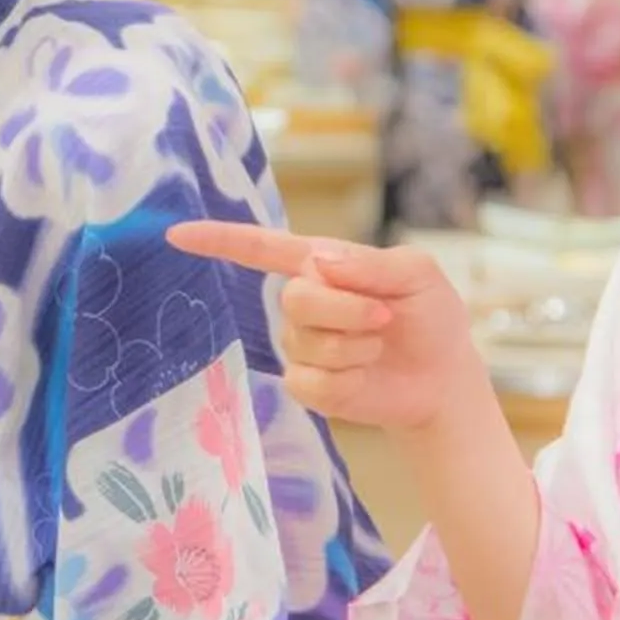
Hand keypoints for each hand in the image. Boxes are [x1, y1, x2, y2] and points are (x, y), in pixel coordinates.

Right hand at [166, 220, 487, 435]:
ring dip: (355, 346)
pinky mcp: (306, 384)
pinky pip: (309, 381)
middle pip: (296, 299)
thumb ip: (373, 264)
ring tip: (379, 346)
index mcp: (322, 264)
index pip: (261, 247)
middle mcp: (303, 302)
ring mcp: (300, 345)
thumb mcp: (418, 274)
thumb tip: (320, 263)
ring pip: (307, 342)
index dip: (219, 240)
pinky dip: (347, 379)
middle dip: (347, 310)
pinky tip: (364, 375)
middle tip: (384, 318)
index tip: (177, 235)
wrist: (441, 379)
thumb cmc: (429, 316)